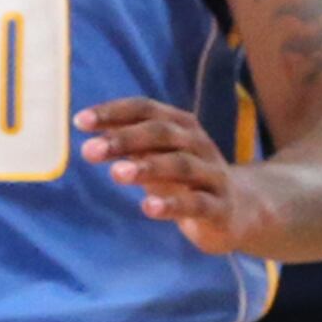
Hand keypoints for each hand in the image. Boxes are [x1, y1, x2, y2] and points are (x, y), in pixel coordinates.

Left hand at [77, 99, 271, 254]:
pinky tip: (148, 208)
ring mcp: (212, 175)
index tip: (81, 122)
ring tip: (116, 174)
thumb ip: (129, 146)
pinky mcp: (220, 208)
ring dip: (147, 167)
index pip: (146, 109)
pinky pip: (197, 203)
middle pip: (163, 133)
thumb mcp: (158, 157)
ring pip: (181, 165)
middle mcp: (198, 145)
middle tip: (91, 150)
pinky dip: (172, 204)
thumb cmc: (187, 180)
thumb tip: (88, 134)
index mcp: (182, 126)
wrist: (240, 211)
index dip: (114, 112)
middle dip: (126, 138)